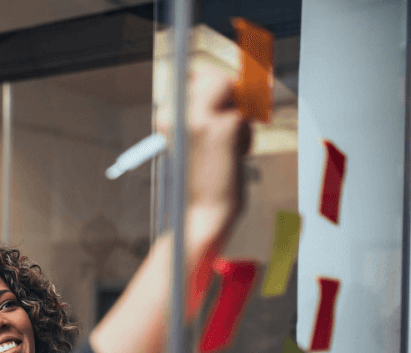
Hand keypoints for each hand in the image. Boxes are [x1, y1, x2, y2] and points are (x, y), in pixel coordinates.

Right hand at [157, 67, 251, 266]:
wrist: (200, 216)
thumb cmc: (199, 184)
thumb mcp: (192, 144)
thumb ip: (203, 116)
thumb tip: (224, 88)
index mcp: (166, 118)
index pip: (195, 78)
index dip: (212, 86)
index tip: (223, 100)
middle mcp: (178, 113)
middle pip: (215, 78)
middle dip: (229, 97)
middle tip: (227, 128)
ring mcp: (200, 118)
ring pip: (232, 97)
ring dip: (236, 119)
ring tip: (226, 149)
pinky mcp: (223, 127)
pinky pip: (243, 117)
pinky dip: (244, 137)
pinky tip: (234, 156)